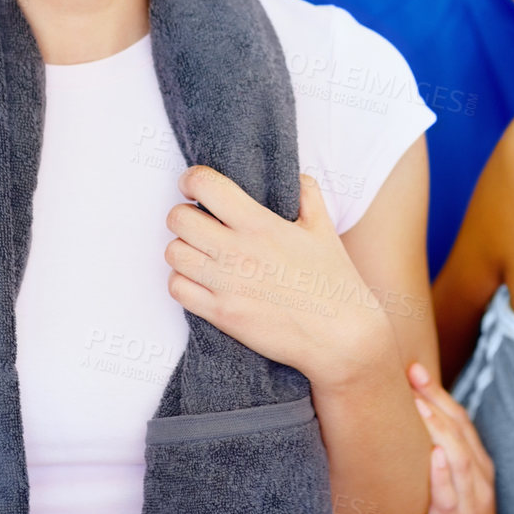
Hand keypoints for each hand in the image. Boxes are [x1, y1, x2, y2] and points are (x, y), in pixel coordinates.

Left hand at [164, 168, 393, 388]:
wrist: (341, 337)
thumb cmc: (333, 282)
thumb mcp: (324, 228)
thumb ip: (307, 194)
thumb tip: (293, 177)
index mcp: (261, 224)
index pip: (206, 186)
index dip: (192, 180)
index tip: (193, 186)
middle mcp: (238, 251)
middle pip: (178, 219)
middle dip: (183, 215)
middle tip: (197, 221)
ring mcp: (226, 285)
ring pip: (173, 253)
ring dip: (182, 249)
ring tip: (199, 252)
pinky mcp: (221, 314)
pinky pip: (177, 288)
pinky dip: (183, 281)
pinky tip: (200, 279)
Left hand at [411, 363, 496, 513]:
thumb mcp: (456, 483)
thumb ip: (442, 455)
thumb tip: (415, 419)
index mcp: (478, 465)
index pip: (460, 421)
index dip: (440, 393)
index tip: (416, 369)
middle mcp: (478, 479)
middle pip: (459, 432)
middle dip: (436, 400)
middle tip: (412, 373)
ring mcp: (470, 503)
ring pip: (458, 459)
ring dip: (438, 429)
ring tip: (418, 404)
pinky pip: (450, 499)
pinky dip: (443, 476)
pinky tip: (434, 457)